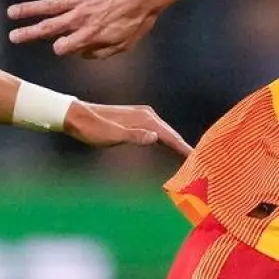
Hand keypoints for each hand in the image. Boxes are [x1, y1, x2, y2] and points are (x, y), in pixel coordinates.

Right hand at [7, 0, 161, 58]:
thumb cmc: (139, 17)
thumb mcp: (124, 44)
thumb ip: (101, 52)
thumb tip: (82, 55)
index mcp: (89, 35)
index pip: (63, 47)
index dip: (61, 48)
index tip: (63, 45)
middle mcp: (79, 18)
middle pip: (48, 28)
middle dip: (29, 33)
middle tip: (13, 37)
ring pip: (47, 5)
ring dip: (27, 9)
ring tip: (11, 12)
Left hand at [64, 101, 192, 156]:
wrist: (77, 116)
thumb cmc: (92, 129)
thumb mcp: (112, 136)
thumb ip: (134, 136)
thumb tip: (156, 138)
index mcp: (145, 119)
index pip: (171, 137)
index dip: (185, 149)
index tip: (199, 159)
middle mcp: (148, 115)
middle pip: (172, 134)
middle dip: (185, 148)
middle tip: (201, 163)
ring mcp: (143, 116)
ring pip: (166, 133)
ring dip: (177, 144)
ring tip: (189, 157)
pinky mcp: (137, 119)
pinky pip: (158, 131)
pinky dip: (166, 140)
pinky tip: (169, 146)